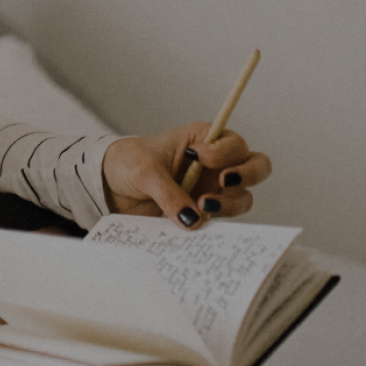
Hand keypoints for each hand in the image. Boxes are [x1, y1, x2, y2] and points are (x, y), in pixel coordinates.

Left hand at [102, 123, 271, 228]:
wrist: (109, 186)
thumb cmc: (127, 163)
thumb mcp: (144, 171)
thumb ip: (168, 193)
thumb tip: (193, 219)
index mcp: (203, 140)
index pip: (235, 143)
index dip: (224, 151)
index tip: (198, 156)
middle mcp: (215, 165)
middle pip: (256, 167)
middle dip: (247, 174)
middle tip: (223, 181)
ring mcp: (212, 190)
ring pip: (243, 199)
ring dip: (229, 204)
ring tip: (202, 206)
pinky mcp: (202, 213)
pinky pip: (220, 222)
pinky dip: (214, 225)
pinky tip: (196, 225)